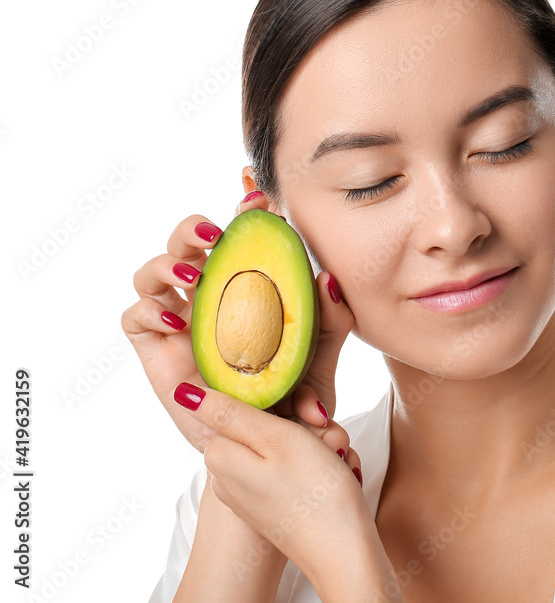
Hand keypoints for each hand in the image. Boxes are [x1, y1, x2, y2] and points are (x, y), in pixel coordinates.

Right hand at [121, 189, 355, 453]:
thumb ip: (330, 321)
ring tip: (194, 276)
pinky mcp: (153, 348)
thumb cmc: (293, 394)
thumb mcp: (319, 357)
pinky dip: (148, 311)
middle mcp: (206, 293)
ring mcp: (177, 318)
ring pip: (152, 270)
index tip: (260, 201)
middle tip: (215, 234)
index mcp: (245, 284)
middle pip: (186, 241)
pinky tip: (177, 322)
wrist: (267, 444)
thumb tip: (329, 280)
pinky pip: (134, 316)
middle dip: (194, 228)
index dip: (244, 213)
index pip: (238, 236)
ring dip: (167, 263)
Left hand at [173, 381, 398, 597]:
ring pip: (290, 445)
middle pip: (269, 425)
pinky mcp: (273, 504)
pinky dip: (320, 467)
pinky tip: (337, 477)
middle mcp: (230, 475)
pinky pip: (296, 469)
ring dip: (320, 446)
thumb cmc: (315, 495)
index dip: (286, 404)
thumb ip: (230, 412)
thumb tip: (184, 393)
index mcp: (222, 456)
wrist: (343, 554)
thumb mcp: (275, 438)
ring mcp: (252, 492)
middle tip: (328, 442)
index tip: (311, 417)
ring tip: (336, 462)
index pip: (245, 405)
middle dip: (308, 427)